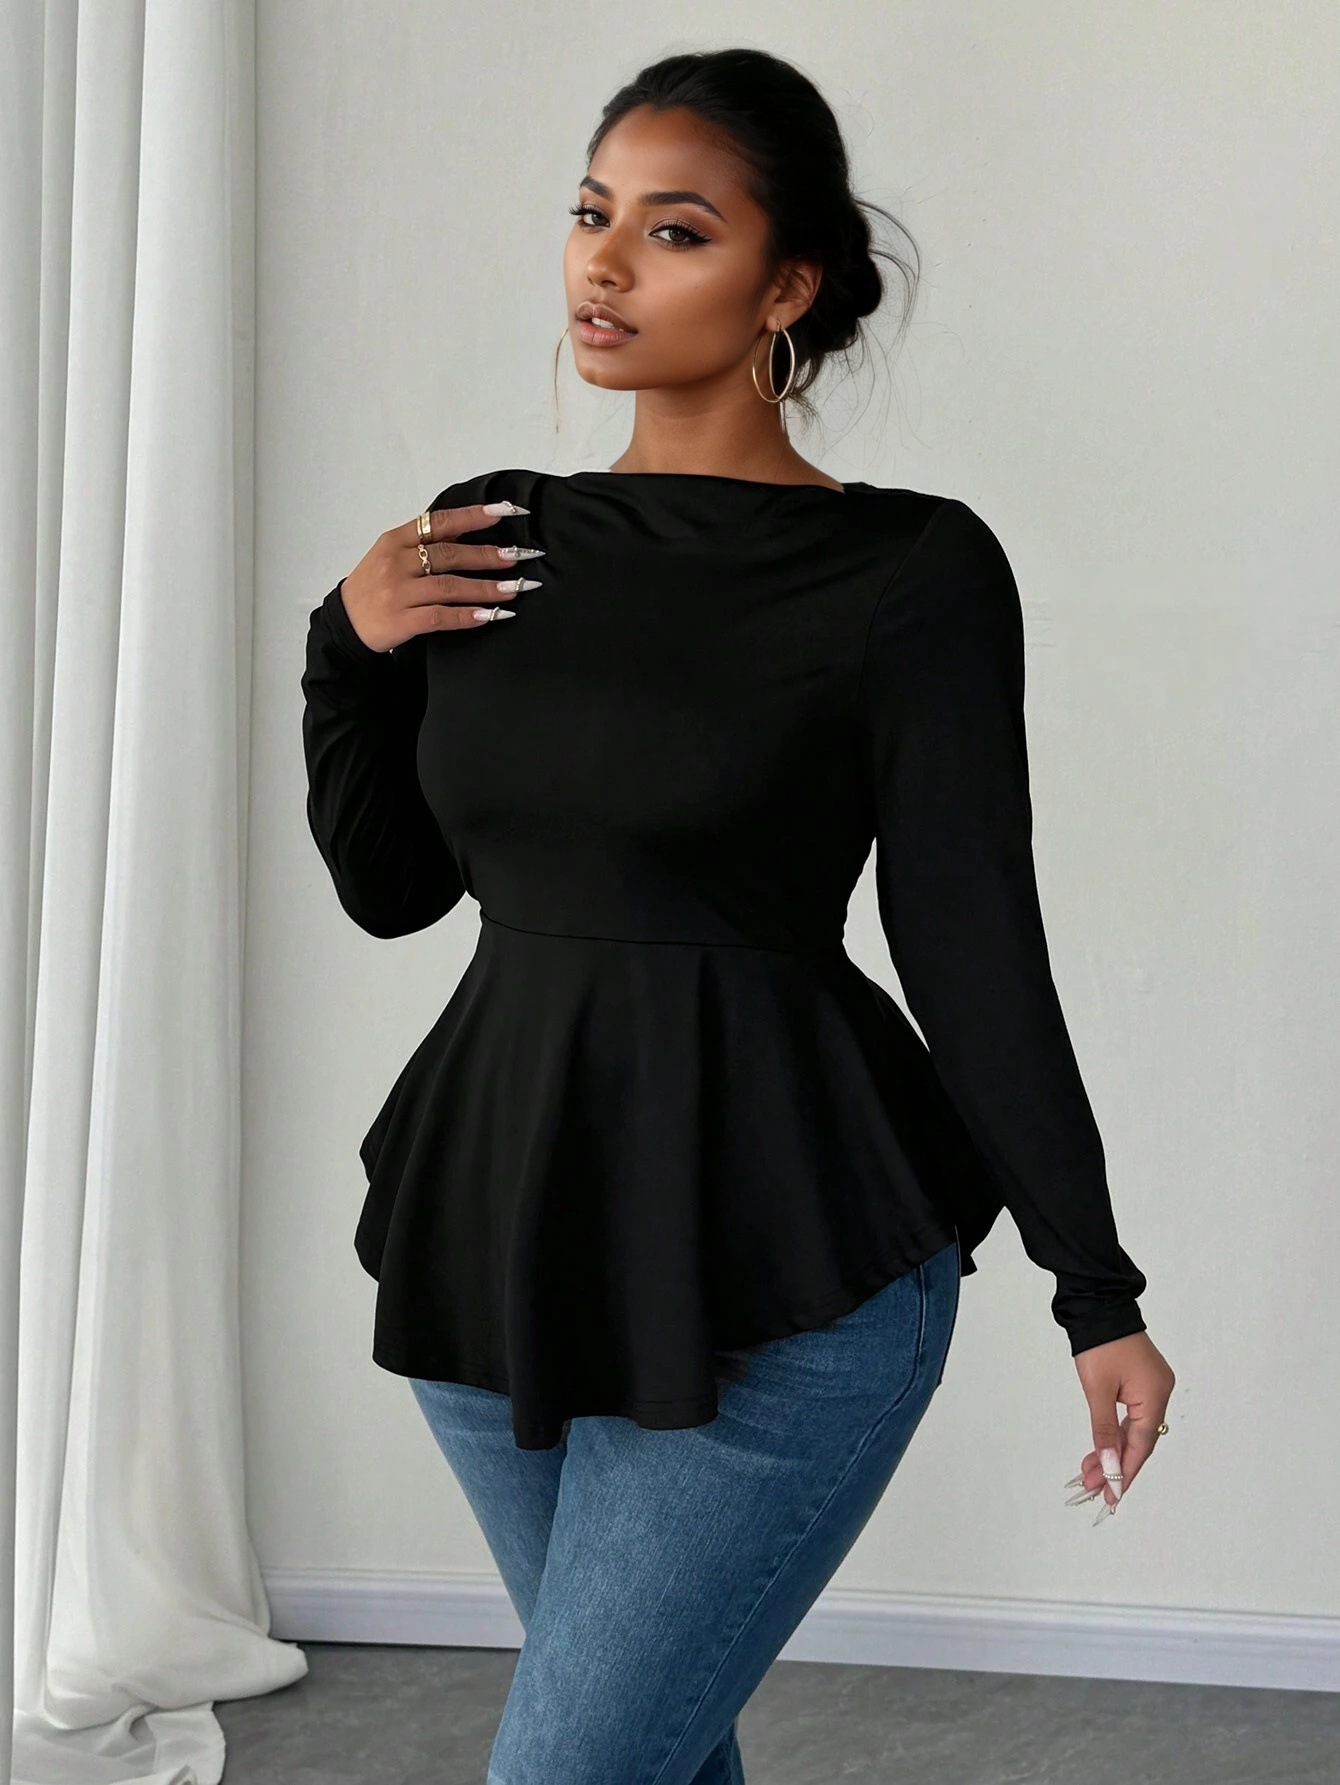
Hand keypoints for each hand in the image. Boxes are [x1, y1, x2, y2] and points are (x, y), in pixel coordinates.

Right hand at [338, 499, 544, 652]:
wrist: (345, 622)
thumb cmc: (375, 585)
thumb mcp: (393, 554)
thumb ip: (427, 543)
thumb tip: (472, 529)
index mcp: (396, 539)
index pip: (440, 522)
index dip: (474, 515)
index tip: (505, 511)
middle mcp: (396, 562)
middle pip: (449, 554)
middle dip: (489, 555)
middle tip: (520, 556)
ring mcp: (398, 592)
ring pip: (449, 586)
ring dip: (486, 588)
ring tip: (515, 589)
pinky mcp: (400, 621)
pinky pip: (440, 616)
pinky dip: (467, 616)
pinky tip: (490, 616)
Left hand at [1065, 1330, 1174, 1523]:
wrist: (1099, 1304)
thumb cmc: (1099, 1344)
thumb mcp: (1097, 1391)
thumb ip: (1104, 1432)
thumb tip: (1109, 1466)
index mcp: (1155, 1396)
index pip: (1141, 1446)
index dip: (1125, 1473)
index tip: (1112, 1497)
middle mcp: (1160, 1393)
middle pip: (1139, 1441)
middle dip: (1116, 1465)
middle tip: (1094, 1488)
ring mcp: (1153, 1386)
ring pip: (1134, 1429)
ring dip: (1114, 1450)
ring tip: (1091, 1472)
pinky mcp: (1143, 1380)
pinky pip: (1133, 1415)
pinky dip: (1117, 1432)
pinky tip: (1103, 1448)